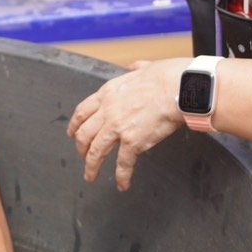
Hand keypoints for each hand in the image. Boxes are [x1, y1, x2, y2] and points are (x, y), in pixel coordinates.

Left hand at [66, 59, 185, 191]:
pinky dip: (121, 176)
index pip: (82, 112)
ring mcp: (117, 127)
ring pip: (96, 152)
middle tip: (82, 157)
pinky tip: (122, 184)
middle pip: (84, 134)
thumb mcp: (143, 67)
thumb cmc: (166, 77)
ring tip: (90, 176)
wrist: (178, 88)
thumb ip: (135, 69)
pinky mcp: (132, 142)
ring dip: (91, 167)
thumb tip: (134, 67)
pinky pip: (123, 164)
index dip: (74, 125)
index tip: (72, 133)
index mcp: (108, 93)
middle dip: (80, 149)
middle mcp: (107, 111)